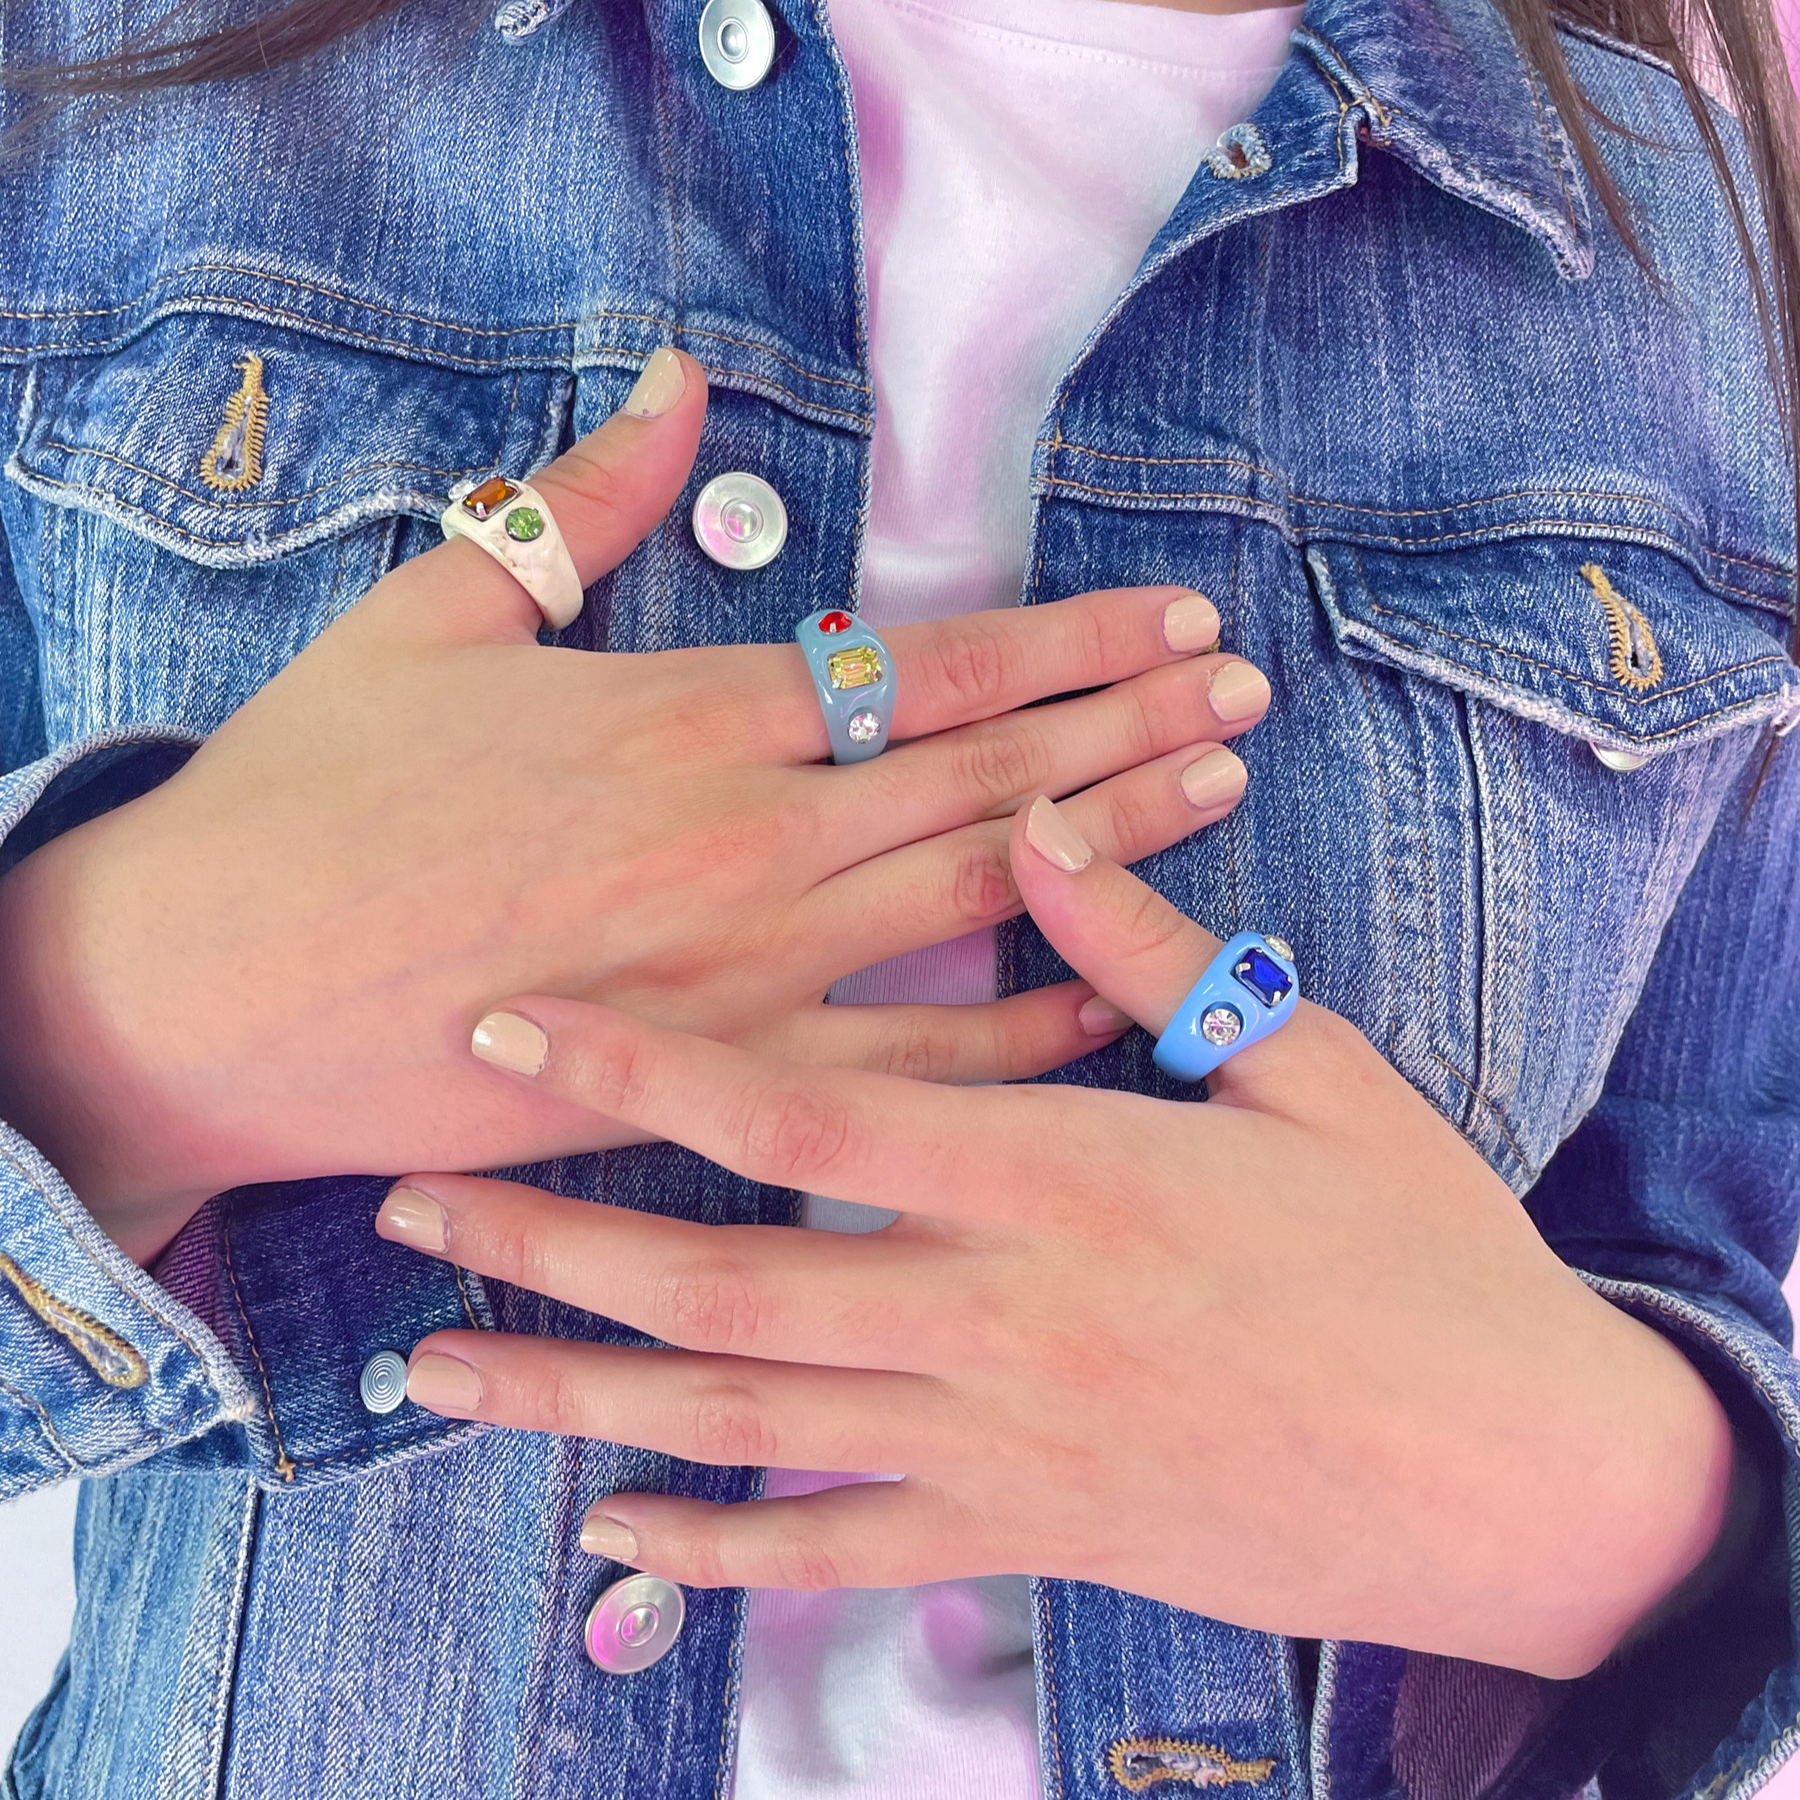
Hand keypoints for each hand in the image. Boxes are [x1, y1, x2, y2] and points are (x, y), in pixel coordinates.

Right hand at [0, 352, 1268, 1261]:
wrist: (211, 995)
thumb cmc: (313, 800)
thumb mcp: (429, 613)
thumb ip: (571, 503)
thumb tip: (670, 386)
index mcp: (686, 718)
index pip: (932, 668)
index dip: (1073, 639)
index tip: (1174, 617)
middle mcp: (744, 841)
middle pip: (989, 774)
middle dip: (1134, 724)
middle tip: (1246, 692)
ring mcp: (745, 971)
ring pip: (979, 900)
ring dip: (1116, 844)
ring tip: (1223, 791)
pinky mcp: (719, 1076)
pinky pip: (912, 1062)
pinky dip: (1023, 1027)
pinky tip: (1114, 990)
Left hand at [382, 796, 1737, 1679]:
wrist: (1517, 1473)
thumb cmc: (1419, 1253)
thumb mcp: (1309, 1072)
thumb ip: (1148, 956)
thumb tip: (1042, 825)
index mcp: (1059, 1177)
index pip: (802, 1112)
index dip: (641, 1064)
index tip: (511, 1025)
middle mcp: (999, 1316)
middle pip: (724, 1277)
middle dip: (551, 1233)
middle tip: (409, 1195)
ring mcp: (1003, 1444)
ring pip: (744, 1423)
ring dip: (579, 1391)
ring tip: (440, 1367)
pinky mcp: (1031, 1535)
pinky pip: (839, 1556)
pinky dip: (715, 1550)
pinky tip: (611, 1535)